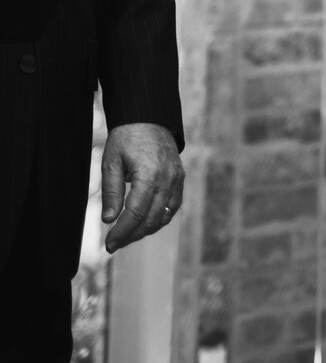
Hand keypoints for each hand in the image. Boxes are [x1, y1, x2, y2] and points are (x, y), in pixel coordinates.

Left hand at [101, 123, 184, 252]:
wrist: (149, 118)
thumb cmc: (126, 138)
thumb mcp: (111, 162)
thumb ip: (111, 192)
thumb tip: (109, 220)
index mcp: (148, 174)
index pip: (136, 213)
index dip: (122, 232)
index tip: (108, 244)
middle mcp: (167, 179)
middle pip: (151, 219)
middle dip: (132, 236)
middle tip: (114, 244)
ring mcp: (176, 179)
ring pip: (164, 216)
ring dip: (145, 230)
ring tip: (127, 236)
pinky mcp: (180, 179)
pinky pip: (173, 206)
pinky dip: (159, 219)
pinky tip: (144, 223)